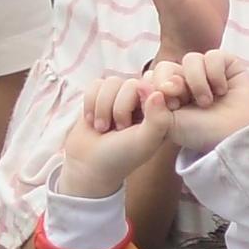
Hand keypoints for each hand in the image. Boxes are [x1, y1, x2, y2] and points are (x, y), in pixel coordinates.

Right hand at [57, 73, 172, 199]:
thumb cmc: (122, 156)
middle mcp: (141, 101)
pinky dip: (91, 103)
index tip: (135, 122)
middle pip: (131, 83)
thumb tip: (157, 92)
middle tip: (118, 130)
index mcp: (159, 110)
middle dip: (120, 108)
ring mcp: (120, 97)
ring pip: (112, 82)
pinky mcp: (100, 96)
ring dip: (103, 107)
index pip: (156, 86)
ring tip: (103, 128)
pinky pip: (96, 84)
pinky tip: (93, 121)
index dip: (145, 98)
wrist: (89, 166)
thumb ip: (158, 119)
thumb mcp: (145, 141)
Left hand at [148, 48, 248, 156]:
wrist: (234, 138)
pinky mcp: (228, 65)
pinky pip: (214, 56)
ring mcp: (207, 71)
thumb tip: (139, 84)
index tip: (171, 105)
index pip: (154, 75)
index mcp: (169, 94)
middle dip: (175, 83)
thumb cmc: (202, 134)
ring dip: (197, 81)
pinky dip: (215, 74)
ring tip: (207, 101)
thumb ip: (151, 105)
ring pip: (191, 59)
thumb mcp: (168, 124)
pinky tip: (222, 91)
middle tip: (185, 100)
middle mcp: (187, 81)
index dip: (158, 86)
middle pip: (169, 65)